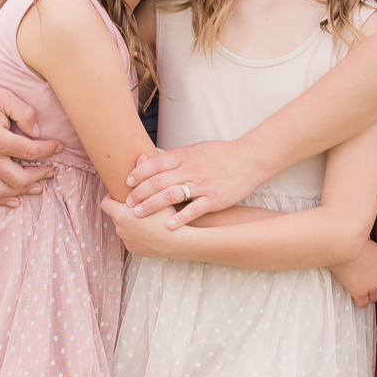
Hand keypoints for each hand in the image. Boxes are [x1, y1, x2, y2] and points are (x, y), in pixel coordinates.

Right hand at [0, 67, 63, 205]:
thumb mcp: (4, 96)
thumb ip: (24, 112)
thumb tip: (37, 133)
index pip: (30, 152)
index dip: (49, 151)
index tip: (59, 147)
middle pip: (18, 178)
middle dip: (39, 176)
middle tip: (51, 171)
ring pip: (2, 190)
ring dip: (23, 192)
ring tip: (39, 188)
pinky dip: (0, 200)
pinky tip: (14, 201)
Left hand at [101, 196, 185, 257]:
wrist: (177, 242)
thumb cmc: (167, 218)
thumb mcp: (154, 197)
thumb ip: (141, 188)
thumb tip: (137, 175)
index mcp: (121, 216)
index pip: (105, 204)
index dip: (110, 197)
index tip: (120, 195)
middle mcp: (120, 230)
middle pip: (115, 215)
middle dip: (123, 210)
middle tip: (137, 205)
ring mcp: (127, 242)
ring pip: (124, 228)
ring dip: (130, 223)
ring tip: (145, 218)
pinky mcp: (134, 250)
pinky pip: (132, 239)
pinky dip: (137, 235)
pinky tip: (149, 231)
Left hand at [125, 142, 258, 224]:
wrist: (249, 160)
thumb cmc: (221, 154)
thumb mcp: (196, 149)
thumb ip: (175, 155)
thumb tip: (153, 156)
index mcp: (185, 156)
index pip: (155, 163)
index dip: (139, 173)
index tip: (127, 182)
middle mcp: (191, 170)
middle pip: (158, 181)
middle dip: (140, 192)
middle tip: (127, 203)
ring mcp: (202, 185)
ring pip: (171, 195)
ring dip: (152, 205)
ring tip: (138, 214)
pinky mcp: (214, 199)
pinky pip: (194, 210)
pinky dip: (180, 218)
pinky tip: (168, 226)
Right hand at [329, 238, 376, 306]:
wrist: (339, 248)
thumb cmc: (352, 244)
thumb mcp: (371, 247)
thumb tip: (373, 266)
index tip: (374, 279)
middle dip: (375, 288)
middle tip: (364, 283)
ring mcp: (373, 285)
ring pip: (374, 298)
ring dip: (367, 295)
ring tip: (357, 288)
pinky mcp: (361, 292)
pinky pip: (363, 304)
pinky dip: (358, 301)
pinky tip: (353, 295)